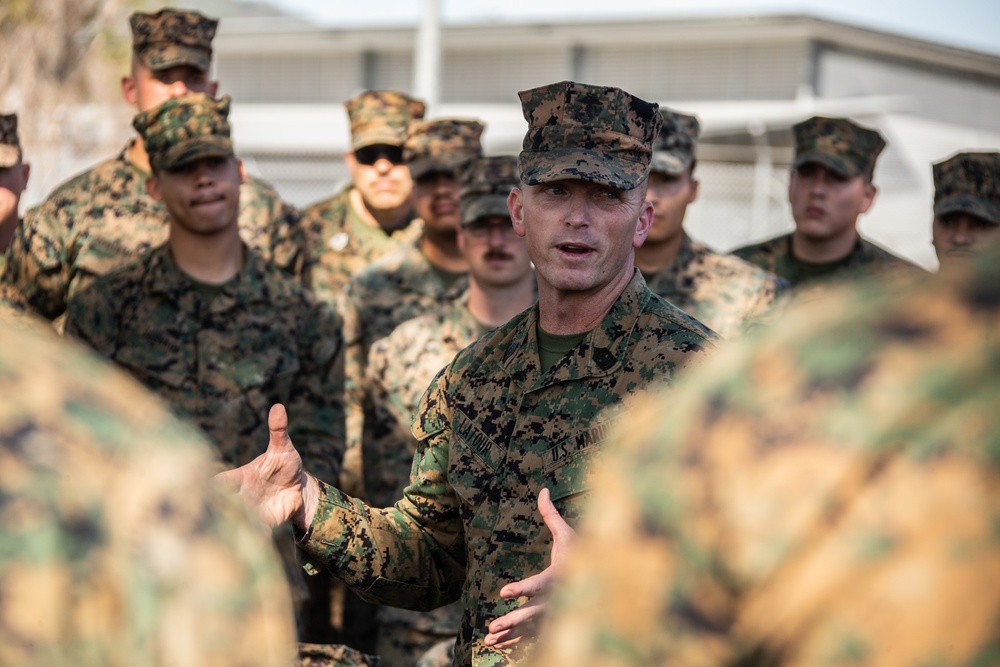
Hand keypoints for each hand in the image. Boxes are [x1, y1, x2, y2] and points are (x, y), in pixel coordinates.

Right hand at [213, 404, 319, 528]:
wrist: (299, 489)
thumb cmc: (285, 465)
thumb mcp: (283, 448)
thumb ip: (279, 431)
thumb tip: (279, 407)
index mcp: (242, 477)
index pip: (222, 481)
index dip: (212, 485)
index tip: (204, 488)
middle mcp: (241, 495)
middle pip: (222, 504)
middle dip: (214, 510)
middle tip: (204, 518)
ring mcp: (251, 511)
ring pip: (235, 521)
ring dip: (230, 527)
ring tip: (222, 538)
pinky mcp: (263, 524)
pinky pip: (254, 533)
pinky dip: (252, 539)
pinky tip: (249, 547)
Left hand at [483, 487, 575, 647]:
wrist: (601, 581)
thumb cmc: (581, 553)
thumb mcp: (568, 534)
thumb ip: (552, 515)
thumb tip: (543, 489)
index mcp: (561, 576)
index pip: (540, 584)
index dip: (523, 588)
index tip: (503, 591)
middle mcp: (558, 598)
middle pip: (534, 613)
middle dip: (514, 620)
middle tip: (493, 625)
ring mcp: (555, 613)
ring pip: (531, 628)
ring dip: (510, 634)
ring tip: (490, 638)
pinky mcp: (551, 622)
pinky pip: (532, 635)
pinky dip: (515, 641)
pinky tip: (497, 644)